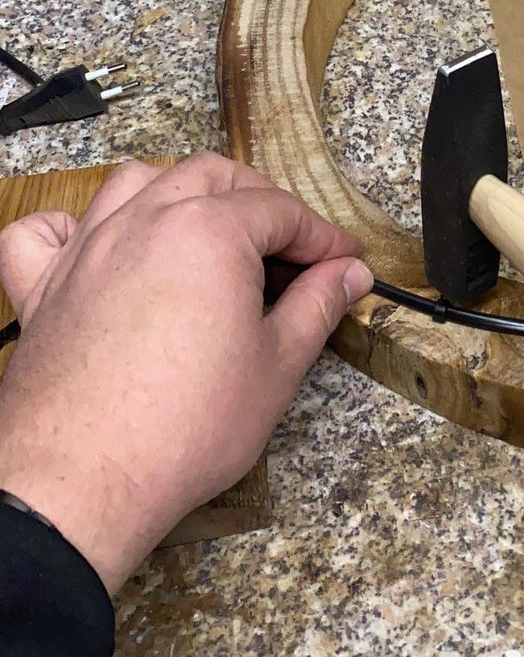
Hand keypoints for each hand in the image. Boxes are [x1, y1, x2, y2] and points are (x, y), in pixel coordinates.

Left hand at [0, 154, 371, 592]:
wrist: (84, 481)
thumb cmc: (182, 429)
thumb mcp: (277, 366)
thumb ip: (316, 307)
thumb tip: (348, 275)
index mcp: (209, 231)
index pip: (281, 211)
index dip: (323, 237)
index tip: (343, 263)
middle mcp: (145, 222)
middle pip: (212, 176)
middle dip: (259, 199)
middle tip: (289, 247)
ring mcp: (87, 249)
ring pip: (135, 181)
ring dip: (179, 191)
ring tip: (207, 230)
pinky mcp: (42, 287)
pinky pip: (43, 232)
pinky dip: (72, 226)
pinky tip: (99, 247)